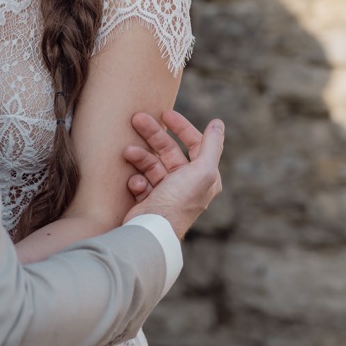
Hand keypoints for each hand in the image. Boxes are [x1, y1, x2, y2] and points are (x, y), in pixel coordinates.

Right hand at [123, 109, 223, 238]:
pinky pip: (141, 181)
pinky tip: (136, 185)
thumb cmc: (179, 201)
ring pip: (152, 164)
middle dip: (153, 135)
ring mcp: (167, 192)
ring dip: (139, 156)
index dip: (182, 127)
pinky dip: (137, 180)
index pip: (195, 144)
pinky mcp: (149, 200)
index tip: (166, 114)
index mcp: (203, 176)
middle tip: (137, 118)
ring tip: (127, 152)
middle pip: (169, 151)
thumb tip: (219, 123)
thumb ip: (212, 146)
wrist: (152, 230)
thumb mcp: (202, 171)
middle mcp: (187, 184)